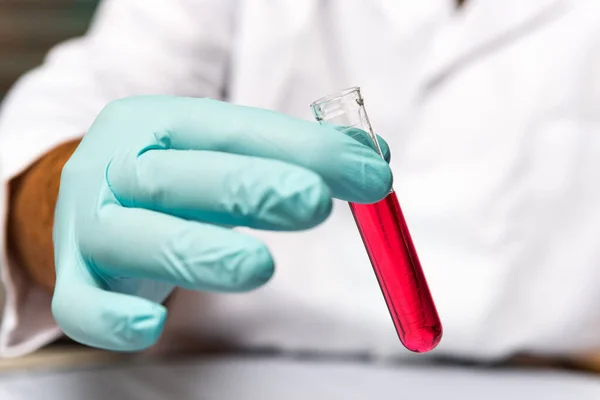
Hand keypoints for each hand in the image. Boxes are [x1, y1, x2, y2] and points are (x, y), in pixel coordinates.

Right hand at [52, 96, 391, 350]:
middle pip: (178, 177)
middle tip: (315, 203)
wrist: (96, 203)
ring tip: (261, 267)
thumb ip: (294, 155)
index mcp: (158, 124)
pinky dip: (112, 319)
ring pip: (134, 237)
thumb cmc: (180, 179)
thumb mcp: (226, 153)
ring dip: (199, 252)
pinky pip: (80, 306)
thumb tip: (374, 158)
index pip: (233, 129)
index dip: (302, 149)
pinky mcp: (73, 279)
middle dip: (249, 188)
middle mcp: (116, 167)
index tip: (370, 172)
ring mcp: (88, 225)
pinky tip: (151, 328)